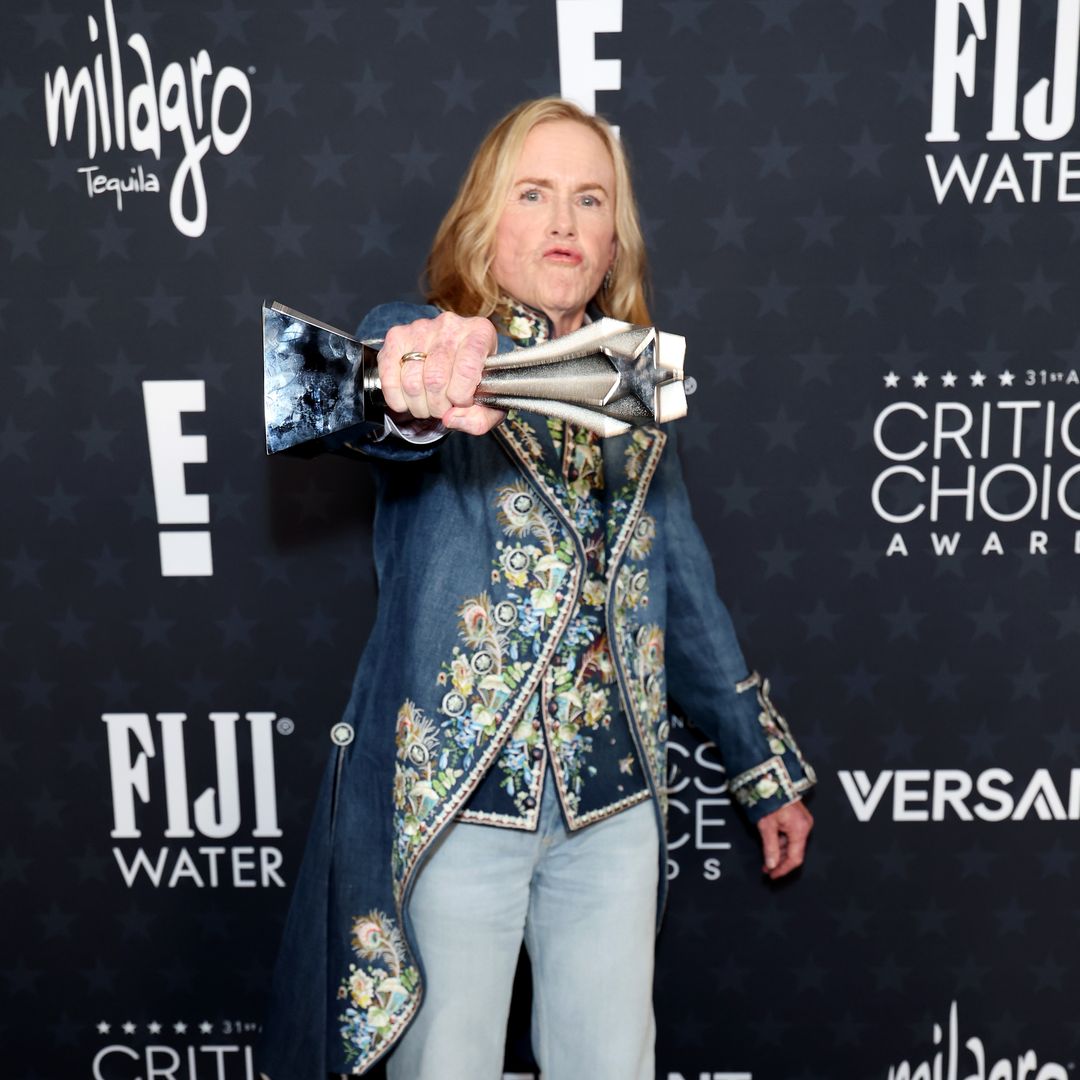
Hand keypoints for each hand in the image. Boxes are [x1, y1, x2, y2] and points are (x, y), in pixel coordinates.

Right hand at [378, 312, 504, 435]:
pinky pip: (389, 377)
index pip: (466, 369)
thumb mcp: (490, 402)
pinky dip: (396, 399)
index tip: (461, 403)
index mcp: (480, 333)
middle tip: (443, 409)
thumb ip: (480, 419)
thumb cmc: (475, 380)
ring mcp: (420, 328)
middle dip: (438, 406)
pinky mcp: (396, 337)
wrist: (456, 359)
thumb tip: (450, 419)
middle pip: (435, 378)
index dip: (461, 396)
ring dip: (419, 406)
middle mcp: (450, 325)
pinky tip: (408, 401)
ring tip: (428, 405)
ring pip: (412, 381)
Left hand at [756, 800, 812, 878]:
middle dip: (779, 861)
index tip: (773, 875)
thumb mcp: (767, 826)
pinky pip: (791, 835)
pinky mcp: (798, 817)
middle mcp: (805, 825)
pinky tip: (771, 846)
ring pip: (791, 844)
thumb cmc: (770, 798)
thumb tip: (771, 864)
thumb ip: (770, 847)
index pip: (794, 858)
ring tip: (766, 858)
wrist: (771, 779)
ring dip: (779, 852)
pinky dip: (781, 842)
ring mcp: (802, 821)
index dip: (783, 869)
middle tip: (766, 868)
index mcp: (800, 829)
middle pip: (793, 852)